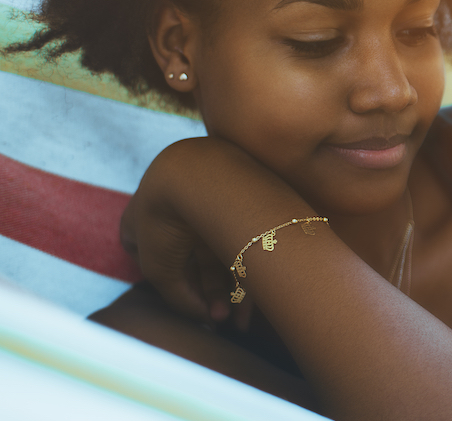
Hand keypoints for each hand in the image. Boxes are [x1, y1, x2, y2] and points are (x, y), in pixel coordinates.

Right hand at [120, 137, 302, 325]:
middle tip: (222, 321)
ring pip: (224, 260)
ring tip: (241, 323)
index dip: (183, 295)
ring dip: (231, 294)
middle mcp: (184, 220)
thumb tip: (204, 317)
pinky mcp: (239, 212)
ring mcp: (212, 214)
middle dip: (211, 298)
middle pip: (199, 268)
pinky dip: (248, 277)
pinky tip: (253, 304)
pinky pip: (243, 249)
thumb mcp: (160, 269)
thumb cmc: (165, 220)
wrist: (196, 175)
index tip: (200, 315)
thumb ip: (178, 298)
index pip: (165, 268)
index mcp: (153, 227)